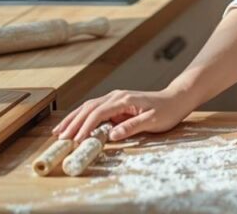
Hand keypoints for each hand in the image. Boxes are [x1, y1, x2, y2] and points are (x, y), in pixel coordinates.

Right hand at [52, 87, 195, 142]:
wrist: (177, 98)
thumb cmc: (168, 110)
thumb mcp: (153, 121)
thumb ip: (133, 127)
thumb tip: (112, 135)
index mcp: (124, 100)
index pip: (99, 113)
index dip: (86, 127)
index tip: (77, 140)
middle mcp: (117, 96)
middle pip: (89, 108)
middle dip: (73, 123)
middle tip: (61, 138)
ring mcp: (115, 98)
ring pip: (88, 107)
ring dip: (73, 119)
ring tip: (59, 131)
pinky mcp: (116, 103)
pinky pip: (94, 109)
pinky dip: (81, 117)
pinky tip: (73, 124)